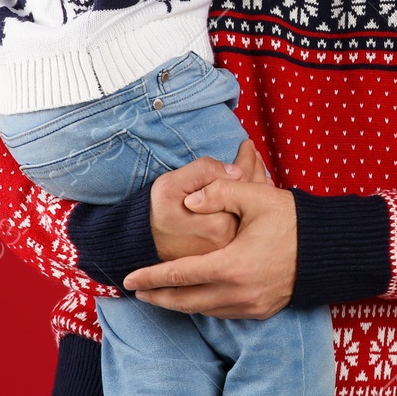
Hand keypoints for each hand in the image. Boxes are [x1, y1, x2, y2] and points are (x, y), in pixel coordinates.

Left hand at [126, 177, 298, 319]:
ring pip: (201, 310)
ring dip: (178, 303)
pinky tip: (195, 296)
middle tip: (137, 291)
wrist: (326, 247)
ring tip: (160, 293)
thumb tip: (190, 202)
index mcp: (232, 264)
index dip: (151, 276)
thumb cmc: (291, 218)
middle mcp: (237, 292)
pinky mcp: (259, 312)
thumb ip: (220, 191)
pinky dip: (202, 306)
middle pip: (185, 301)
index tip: (128, 279)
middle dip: (157, 296)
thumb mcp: (256, 196)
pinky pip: (221, 313)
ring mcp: (249, 306)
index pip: (180, 275)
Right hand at [148, 140, 267, 260]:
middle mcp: (229, 239)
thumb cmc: (155, 212)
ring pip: (250, 210)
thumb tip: (236, 170)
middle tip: (254, 151)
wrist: (141, 245)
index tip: (248, 144)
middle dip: (254, 170)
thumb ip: (203, 173)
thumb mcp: (171, 184)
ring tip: (255, 164)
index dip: (246, 159)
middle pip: (251, 197)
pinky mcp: (225, 251)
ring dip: (254, 184)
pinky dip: (248, 202)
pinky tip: (250, 188)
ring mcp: (229, 247)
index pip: (242, 184)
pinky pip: (243, 221)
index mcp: (219, 223)